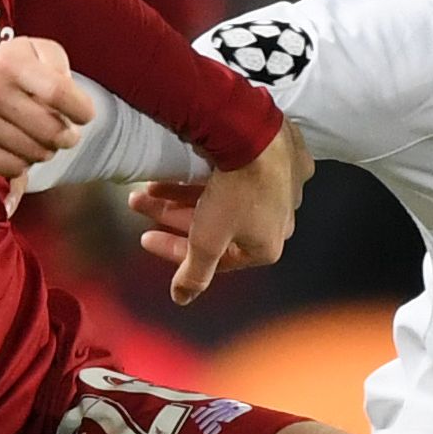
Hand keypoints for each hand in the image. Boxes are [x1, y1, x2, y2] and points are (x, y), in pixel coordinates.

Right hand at [0, 36, 97, 180]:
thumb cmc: (1, 72)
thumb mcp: (31, 51)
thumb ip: (58, 64)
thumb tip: (72, 99)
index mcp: (8, 62)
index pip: (58, 93)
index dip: (81, 110)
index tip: (84, 116)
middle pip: (51, 130)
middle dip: (66, 136)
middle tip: (62, 133)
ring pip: (34, 153)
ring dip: (44, 151)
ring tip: (37, 139)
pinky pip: (12, 168)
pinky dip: (22, 164)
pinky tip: (16, 150)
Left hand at [133, 126, 309, 301]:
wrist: (254, 134)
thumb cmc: (234, 192)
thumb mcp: (207, 239)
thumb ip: (195, 272)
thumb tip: (182, 299)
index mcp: (267, 246)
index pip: (213, 257)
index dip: (174, 248)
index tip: (144, 236)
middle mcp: (284, 220)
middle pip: (221, 225)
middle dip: (176, 217)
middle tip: (143, 203)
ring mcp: (289, 187)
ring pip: (232, 196)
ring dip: (189, 194)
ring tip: (154, 185)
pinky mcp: (289, 157)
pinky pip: (251, 168)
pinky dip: (221, 171)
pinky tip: (199, 163)